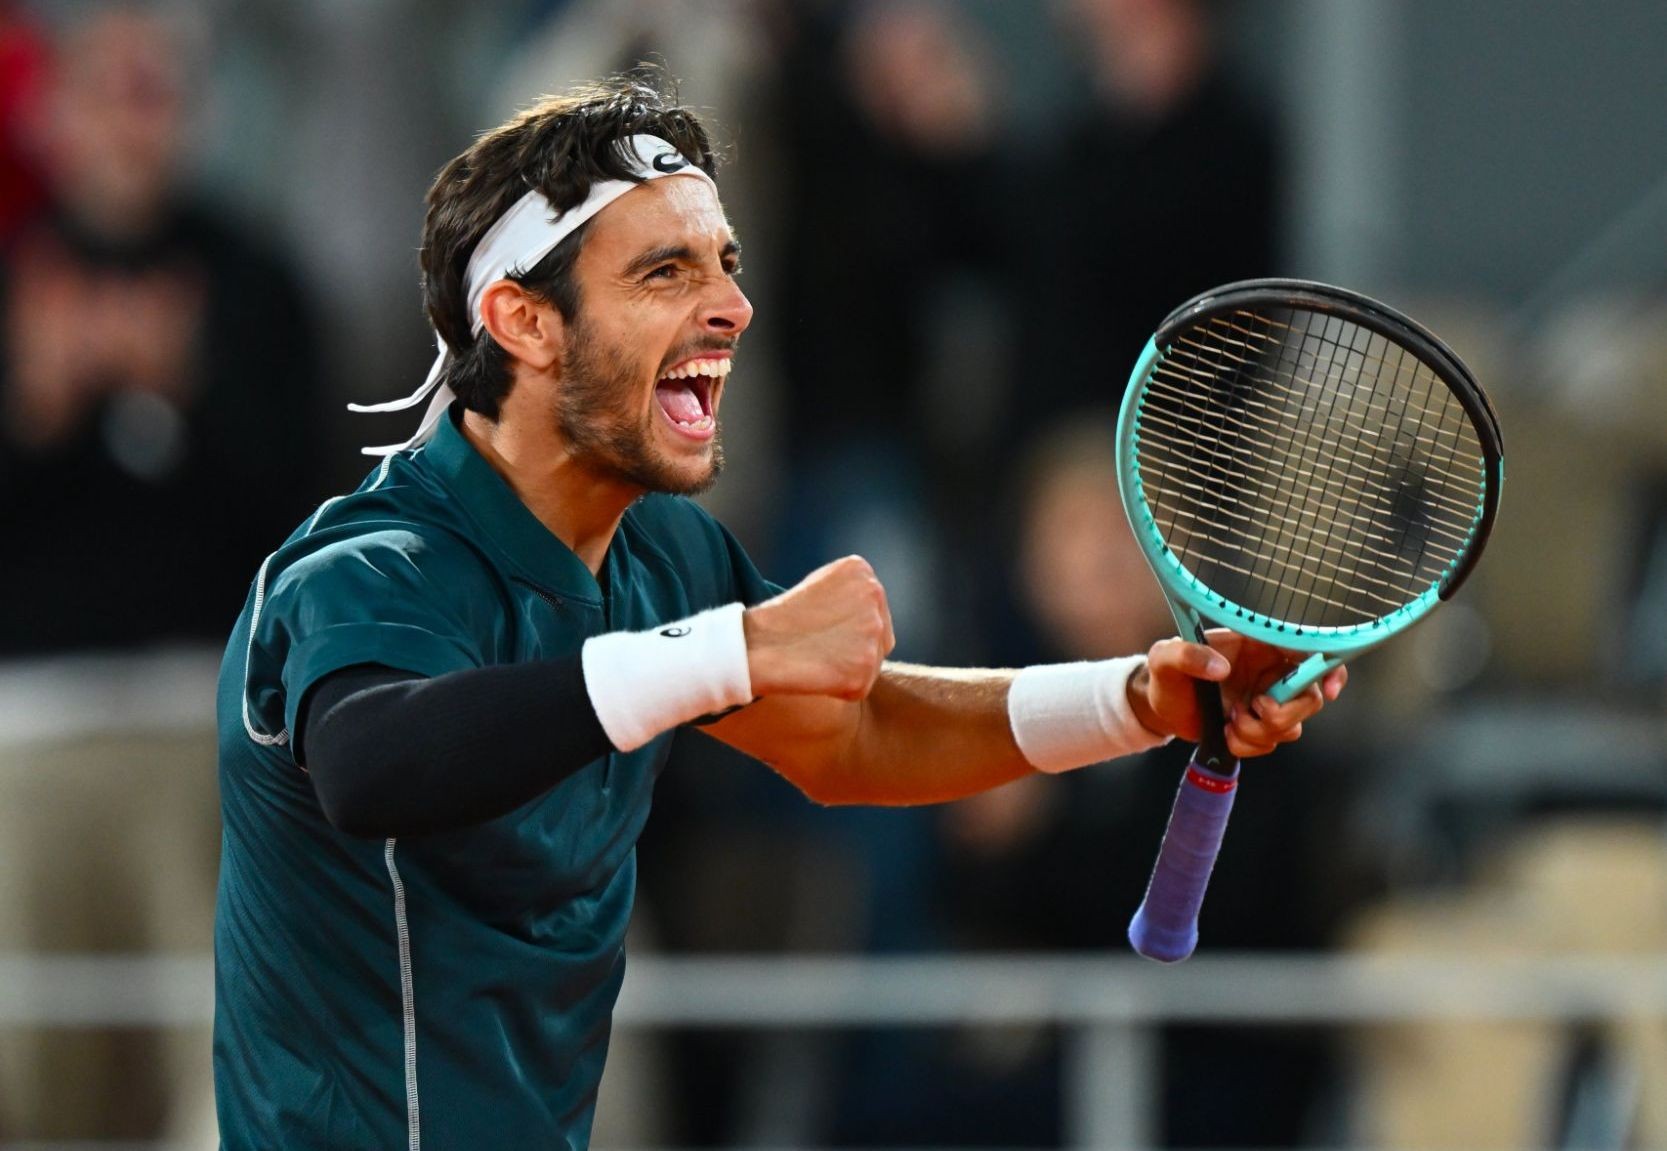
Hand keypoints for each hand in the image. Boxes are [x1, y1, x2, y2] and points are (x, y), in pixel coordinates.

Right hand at [743, 556, 895, 700]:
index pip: (874, 608)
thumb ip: (852, 593)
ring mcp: (872, 633)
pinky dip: (841, 689)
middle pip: (881, 635)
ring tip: (817, 660)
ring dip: (849, 668)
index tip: (822, 629)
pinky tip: (817, 675)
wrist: (758, 645)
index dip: (848, 626)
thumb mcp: (820, 583)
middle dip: (857, 647)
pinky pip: (861, 687)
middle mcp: (874, 595)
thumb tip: (874, 615)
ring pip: (873, 662)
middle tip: (821, 649)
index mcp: (862, 571)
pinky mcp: (865, 668)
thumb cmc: (781, 619)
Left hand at [1127, 630, 1346, 757]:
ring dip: (1259, 732)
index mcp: (1259, 646)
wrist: (1160, 705)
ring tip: (1228, 721)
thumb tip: (1221, 668)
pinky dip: (1249, 745)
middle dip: (1283, 713)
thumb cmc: (1165, 672)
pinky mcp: (1259, 727)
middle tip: (1253, 709)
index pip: (1309, 650)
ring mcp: (1267, 701)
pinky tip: (1225, 734)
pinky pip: (1272, 743)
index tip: (1329, 690)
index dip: (1329, 668)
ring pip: (1292, 727)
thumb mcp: (1165, 657)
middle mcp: (1271, 673)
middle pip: (1310, 698)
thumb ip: (1187, 655)